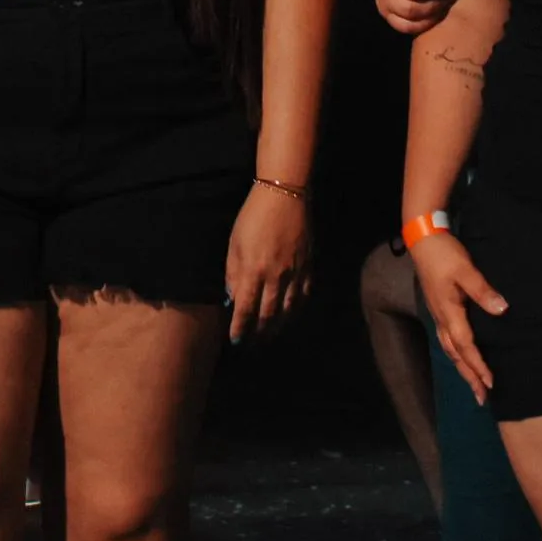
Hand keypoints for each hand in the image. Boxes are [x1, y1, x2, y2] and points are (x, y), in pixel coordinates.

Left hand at [224, 183, 312, 343]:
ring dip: (278, 326)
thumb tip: (233, 298)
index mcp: (253, 271)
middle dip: (259, 333)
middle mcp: (275, 277)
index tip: (235, 342)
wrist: (285, 195)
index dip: (240, 328)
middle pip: (268, 314)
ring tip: (271, 336)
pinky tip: (291, 315)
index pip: (245, 309)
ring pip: (288, 309)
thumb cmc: (253, 217)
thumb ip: (233, 273)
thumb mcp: (234, 243)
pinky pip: (304, 295)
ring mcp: (295, 273)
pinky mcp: (309, 266)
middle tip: (253, 345)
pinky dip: (297, 309)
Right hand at [408, 233, 506, 405]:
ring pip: (450, 349)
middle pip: (456, 355)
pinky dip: (456, 354)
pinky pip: (448, 340)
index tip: (491, 384)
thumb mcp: (465, 269)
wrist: (422, 240)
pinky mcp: (439, 308)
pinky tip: (461, 355)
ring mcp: (438, 314)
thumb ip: (483, 291)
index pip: (466, 347)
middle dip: (469, 377)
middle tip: (482, 398)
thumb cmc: (444, 254)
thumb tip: (502, 310)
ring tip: (473, 384)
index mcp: (449, 312)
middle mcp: (442, 318)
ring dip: (462, 368)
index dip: (478, 366)